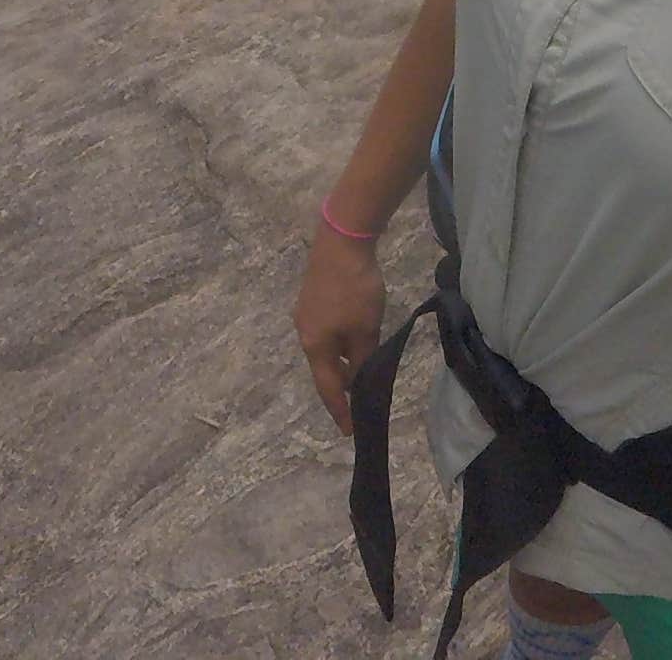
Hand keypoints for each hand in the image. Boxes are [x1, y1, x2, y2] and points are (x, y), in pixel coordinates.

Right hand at [295, 222, 387, 435]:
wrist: (341, 240)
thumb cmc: (354, 289)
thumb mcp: (366, 329)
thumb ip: (363, 358)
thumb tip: (358, 379)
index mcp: (315, 346)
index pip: (328, 388)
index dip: (339, 410)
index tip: (348, 430)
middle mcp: (305, 333)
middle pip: (325, 367)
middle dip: (342, 383)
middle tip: (362, 396)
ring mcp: (306, 313)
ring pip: (327, 347)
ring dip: (343, 359)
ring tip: (363, 365)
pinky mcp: (313, 297)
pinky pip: (327, 330)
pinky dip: (340, 340)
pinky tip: (356, 335)